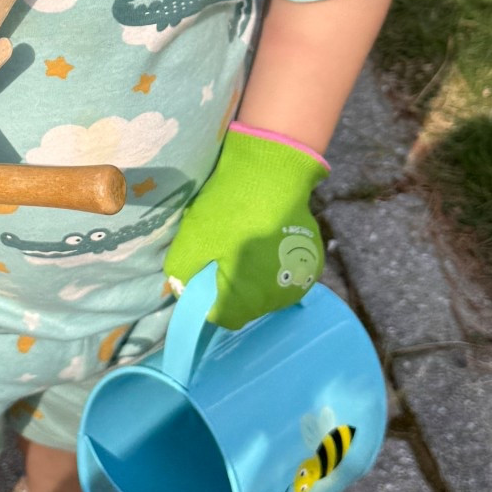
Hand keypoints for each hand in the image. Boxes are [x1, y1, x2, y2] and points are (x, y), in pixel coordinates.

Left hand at [164, 126, 327, 331]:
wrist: (273, 173)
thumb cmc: (230, 210)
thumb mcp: (192, 239)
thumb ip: (181, 273)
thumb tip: (182, 289)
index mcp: (247, 299)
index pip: (222, 317)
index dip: (208, 302)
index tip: (203, 279)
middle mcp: (277, 299)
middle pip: (246, 307)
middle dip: (231, 290)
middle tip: (221, 258)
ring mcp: (299, 281)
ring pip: (266, 293)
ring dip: (253, 280)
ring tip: (243, 249)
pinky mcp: (310, 262)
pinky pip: (284, 276)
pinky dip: (271, 267)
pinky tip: (263, 244)